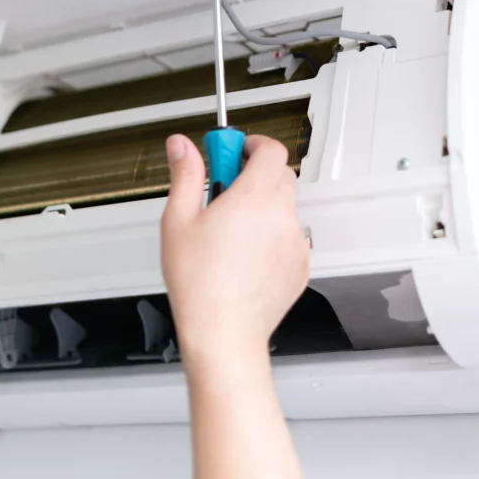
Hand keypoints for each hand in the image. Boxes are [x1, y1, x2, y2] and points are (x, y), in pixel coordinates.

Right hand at [161, 133, 309, 369]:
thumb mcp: (178, 221)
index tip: (232, 151)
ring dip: (264, 204)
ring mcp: (295, 242)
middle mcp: (282, 216)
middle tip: (225, 188)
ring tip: (231, 228)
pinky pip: (289, 236)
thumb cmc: (200, 284)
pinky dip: (273, 234)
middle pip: (280, 174)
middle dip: (255, 172)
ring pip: (285, 206)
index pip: (270, 149)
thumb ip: (186, 174)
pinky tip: (245, 254)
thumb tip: (182, 146)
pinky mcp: (300, 265)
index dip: (252, 144)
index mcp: (254, 197)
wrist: (224, 334)